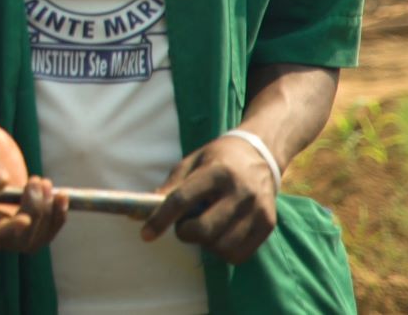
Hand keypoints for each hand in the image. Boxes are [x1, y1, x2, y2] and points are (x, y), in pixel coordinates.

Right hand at [0, 112, 66, 257]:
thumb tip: (1, 182)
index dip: (4, 236)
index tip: (23, 219)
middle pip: (15, 243)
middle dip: (33, 215)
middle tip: (35, 182)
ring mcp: (6, 223)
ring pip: (33, 241)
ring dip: (48, 216)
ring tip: (45, 183)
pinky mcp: (24, 214)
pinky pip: (45, 229)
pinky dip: (57, 215)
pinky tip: (62, 195)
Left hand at [141, 135, 276, 263]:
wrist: (261, 153)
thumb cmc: (219, 159)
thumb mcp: (191, 162)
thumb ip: (170, 187)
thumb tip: (139, 213)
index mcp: (217, 171)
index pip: (182, 199)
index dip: (161, 219)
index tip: (146, 234)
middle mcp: (240, 191)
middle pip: (203, 230)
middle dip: (185, 233)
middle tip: (185, 225)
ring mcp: (257, 209)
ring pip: (220, 246)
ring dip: (205, 243)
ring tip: (206, 225)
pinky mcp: (268, 224)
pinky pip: (238, 254)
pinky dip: (222, 251)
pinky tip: (221, 234)